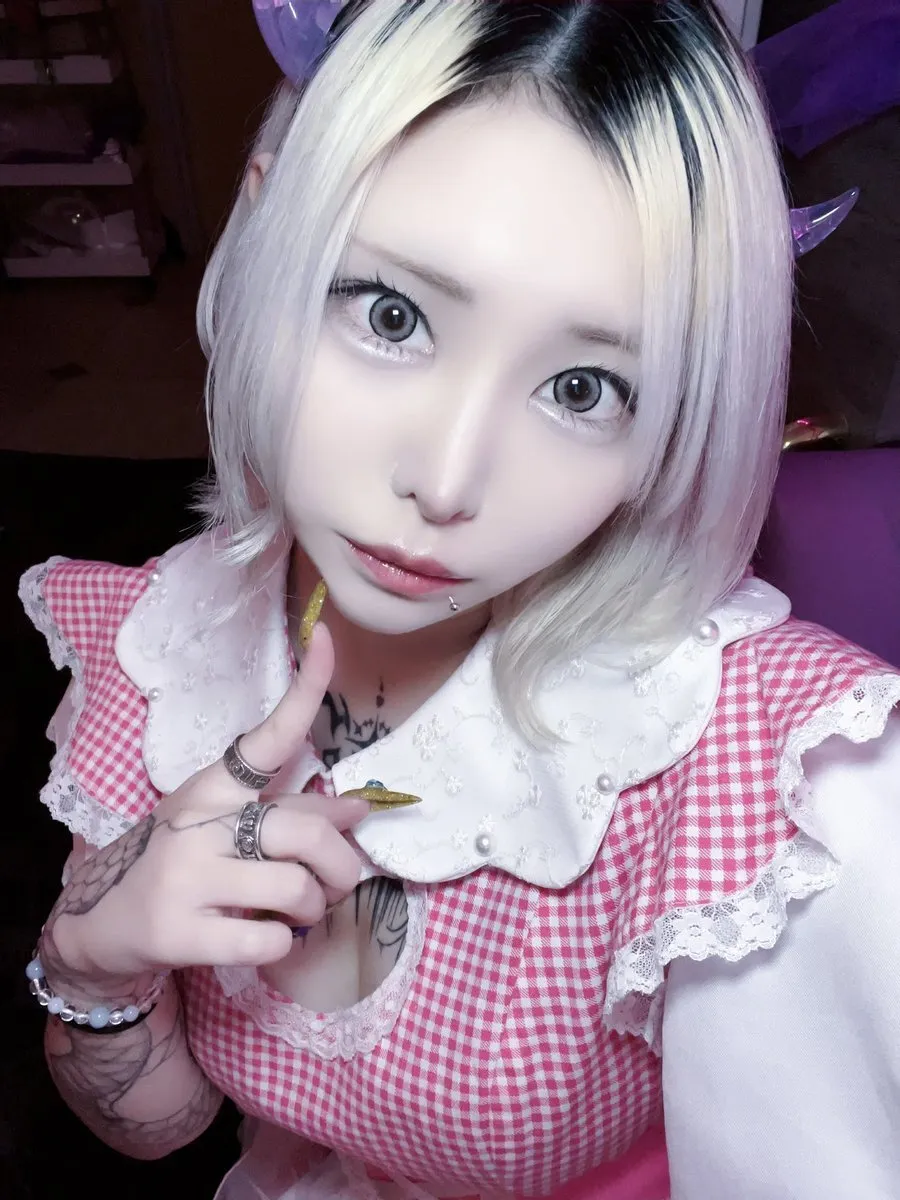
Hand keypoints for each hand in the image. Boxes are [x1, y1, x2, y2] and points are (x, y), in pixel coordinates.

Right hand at [43, 624, 368, 991]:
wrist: (98, 926)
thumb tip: (359, 806)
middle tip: (338, 882)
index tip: (328, 636)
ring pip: (295, 889)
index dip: (306, 690)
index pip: (267, 735)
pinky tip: (267, 938)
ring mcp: (185, 877)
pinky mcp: (178, 932)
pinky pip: (270, 941)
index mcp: (214, 787)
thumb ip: (294, 814)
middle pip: (304, 830)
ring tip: (298, 913)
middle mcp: (198, 822)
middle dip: (341, 864)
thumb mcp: (228, 827)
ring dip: (314, 909)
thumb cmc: (181, 864)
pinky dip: (285, 945)